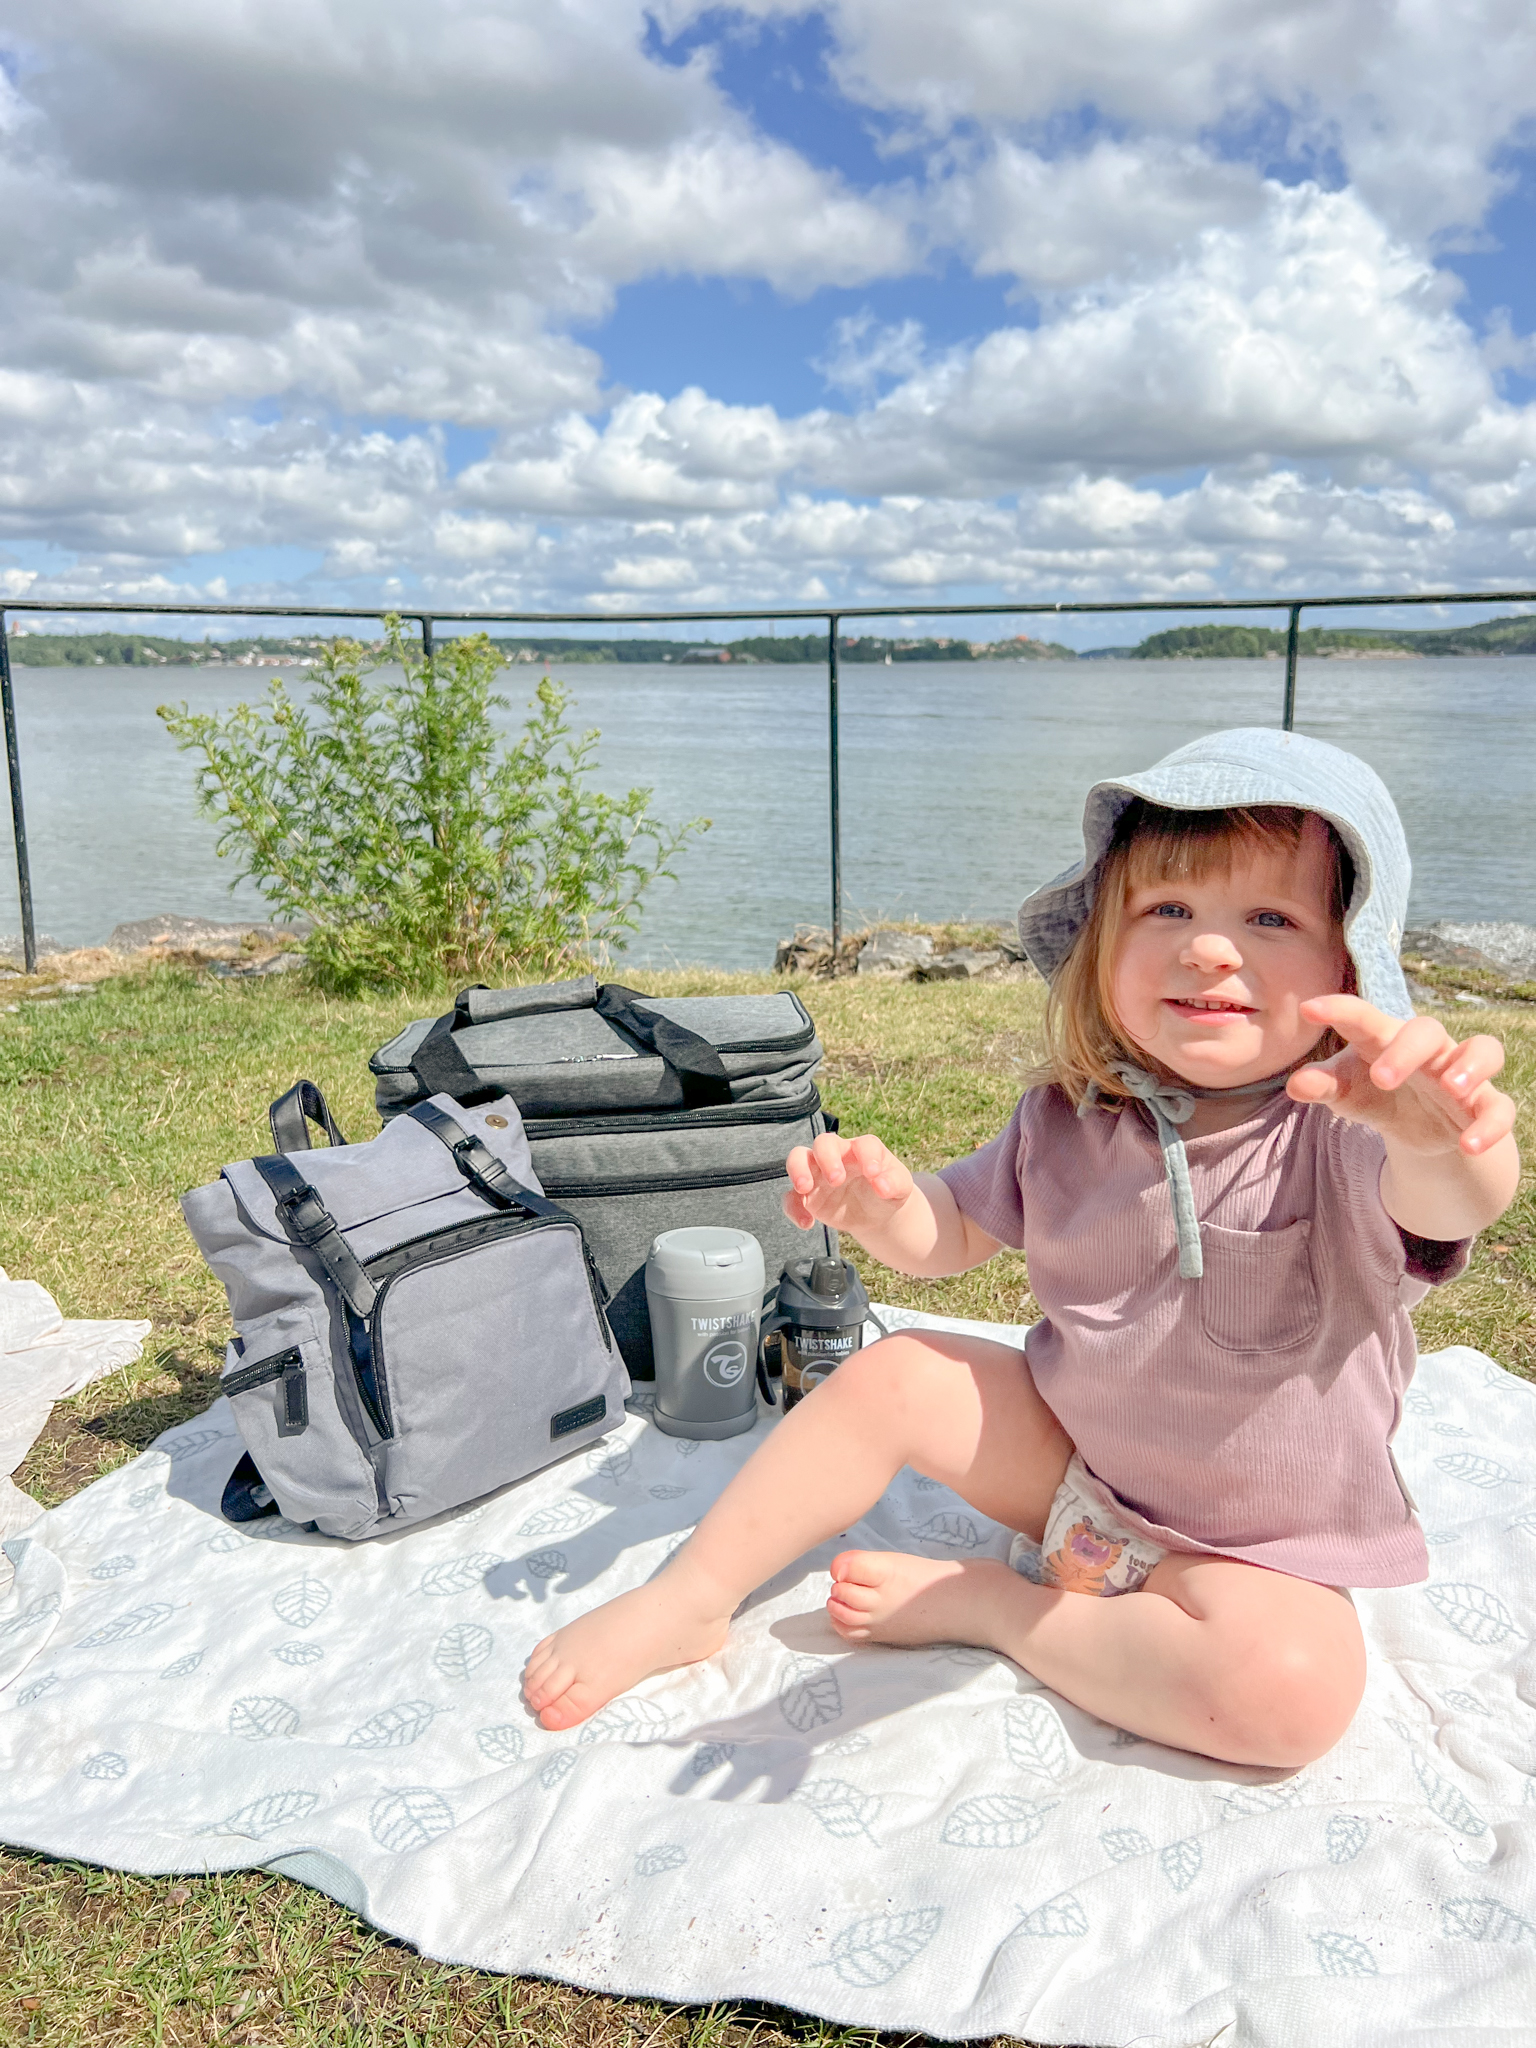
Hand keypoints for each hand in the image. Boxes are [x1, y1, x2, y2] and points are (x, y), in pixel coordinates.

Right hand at [783, 1132, 915, 1235]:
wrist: (875, 1212)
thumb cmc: (887, 1190)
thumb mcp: (900, 1187)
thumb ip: (894, 1183)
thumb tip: (883, 1186)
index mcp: (863, 1150)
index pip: (863, 1144)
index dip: (867, 1156)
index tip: (873, 1173)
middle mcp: (838, 1155)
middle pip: (824, 1142)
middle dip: (827, 1158)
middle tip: (837, 1180)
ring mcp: (819, 1173)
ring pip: (798, 1158)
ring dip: (798, 1170)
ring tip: (805, 1189)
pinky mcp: (808, 1195)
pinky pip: (792, 1197)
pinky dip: (793, 1208)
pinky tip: (807, 1223)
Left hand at [1288, 995, 1515, 1158]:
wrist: (1419, 1127)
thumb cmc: (1377, 1094)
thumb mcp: (1348, 1093)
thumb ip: (1324, 1086)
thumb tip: (1296, 1084)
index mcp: (1386, 1039)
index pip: (1365, 1017)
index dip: (1340, 1010)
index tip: (1309, 1009)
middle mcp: (1428, 1049)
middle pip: (1427, 1030)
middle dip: (1407, 1051)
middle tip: (1383, 1078)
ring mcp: (1461, 1074)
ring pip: (1484, 1050)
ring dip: (1472, 1066)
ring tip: (1452, 1089)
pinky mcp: (1483, 1104)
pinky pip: (1500, 1107)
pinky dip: (1490, 1125)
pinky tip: (1469, 1145)